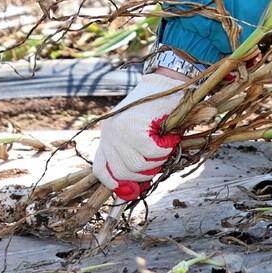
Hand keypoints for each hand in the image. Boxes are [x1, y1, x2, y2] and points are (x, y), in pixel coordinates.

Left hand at [93, 72, 185, 200]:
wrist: (167, 82)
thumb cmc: (158, 109)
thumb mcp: (140, 133)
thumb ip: (134, 156)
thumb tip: (133, 190)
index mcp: (107, 135)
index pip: (100, 169)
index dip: (114, 183)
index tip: (131, 189)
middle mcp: (109, 133)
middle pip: (121, 172)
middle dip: (144, 174)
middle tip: (159, 160)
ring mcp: (119, 130)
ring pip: (138, 165)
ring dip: (157, 160)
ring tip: (165, 144)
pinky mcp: (134, 127)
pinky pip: (152, 153)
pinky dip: (166, 148)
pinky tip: (171, 136)